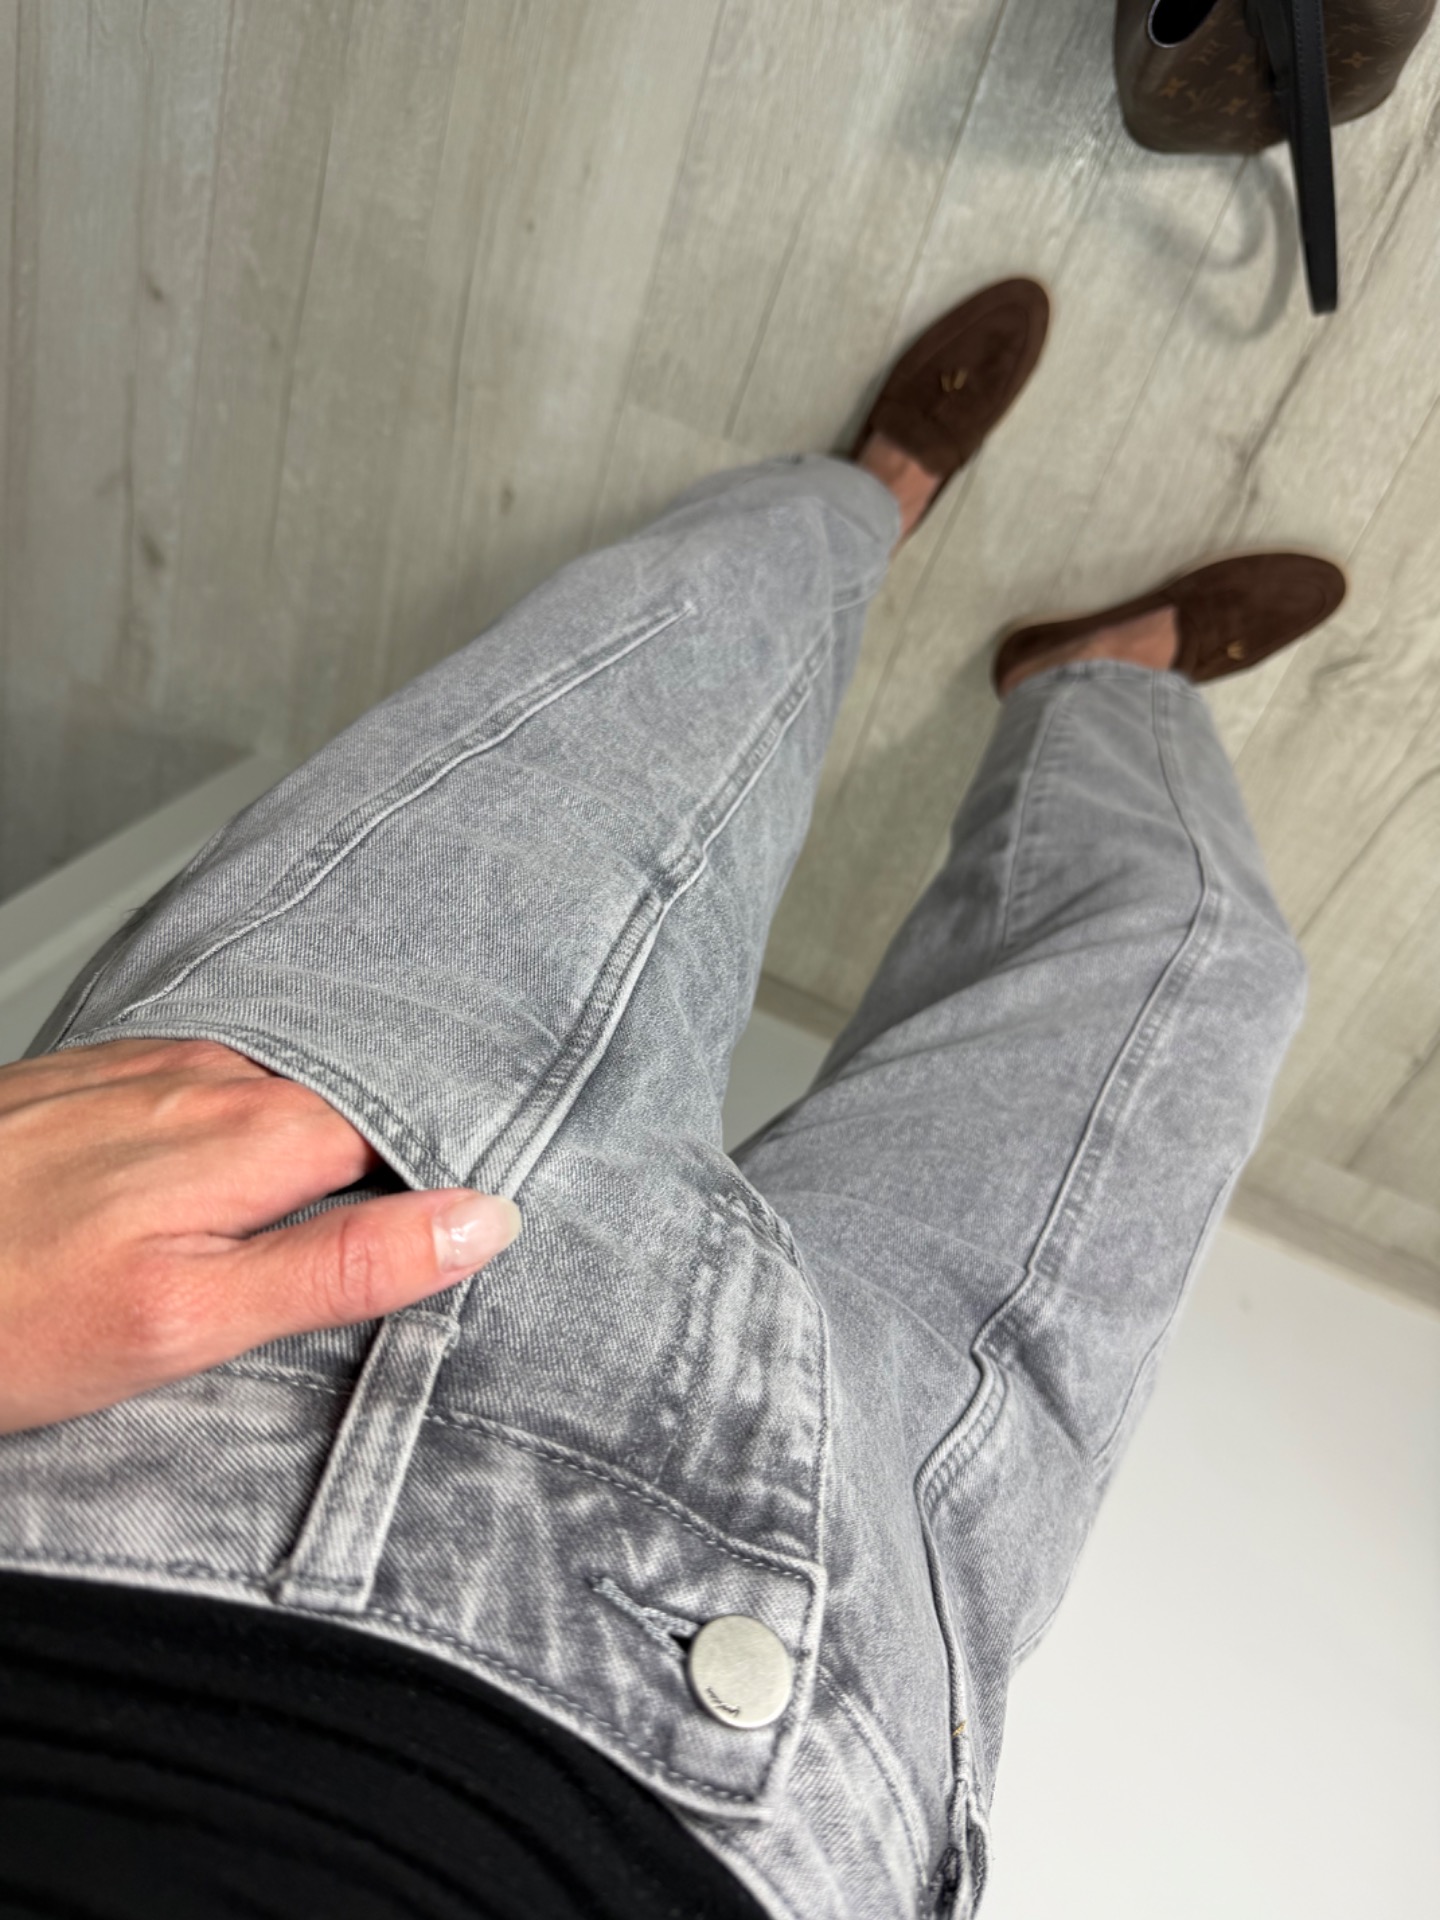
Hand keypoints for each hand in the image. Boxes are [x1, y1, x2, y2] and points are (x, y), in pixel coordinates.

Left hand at [0, 1038, 519, 1433]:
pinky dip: (247, 1120)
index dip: (449, 1166)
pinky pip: (217, 1078)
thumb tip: (476, 1223)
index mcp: (257, 1130)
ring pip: (286, 1084)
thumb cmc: (4, 1315)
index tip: (472, 1219)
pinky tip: (230, 1171)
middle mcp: (214, 1075)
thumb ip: (342, 1265)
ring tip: (314, 1206)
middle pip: (354, 1098)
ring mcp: (154, 1064)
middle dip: (389, 1147)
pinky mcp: (105, 1074)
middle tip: (385, 1228)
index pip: (413, 1123)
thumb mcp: (190, 1323)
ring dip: (320, 1133)